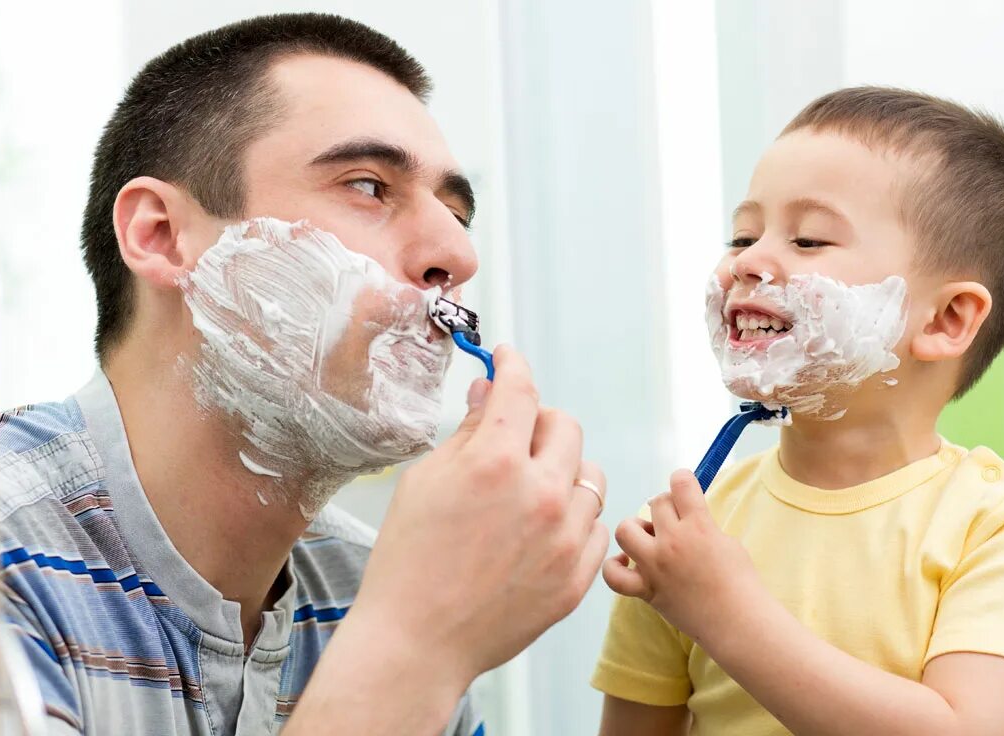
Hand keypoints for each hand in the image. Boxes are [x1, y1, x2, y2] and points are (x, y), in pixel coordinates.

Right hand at [339, 344, 609, 685]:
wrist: (417, 643)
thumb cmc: (408, 562)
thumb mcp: (424, 482)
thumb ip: (465, 433)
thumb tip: (487, 393)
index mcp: (494, 462)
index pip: (520, 389)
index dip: (513, 365)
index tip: (508, 359)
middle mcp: (540, 493)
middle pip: (566, 426)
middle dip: (539, 422)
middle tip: (515, 437)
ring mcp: (565, 538)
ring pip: (589, 476)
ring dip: (562, 473)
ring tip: (528, 493)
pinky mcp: (578, 577)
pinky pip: (595, 527)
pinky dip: (574, 520)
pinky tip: (542, 531)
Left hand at [603, 469, 756, 645]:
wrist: (738, 622)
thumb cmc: (740, 582)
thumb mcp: (727, 541)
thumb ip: (702, 524)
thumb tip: (683, 514)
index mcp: (699, 526)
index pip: (680, 483)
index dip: (682, 481)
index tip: (685, 489)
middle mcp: (673, 542)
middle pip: (655, 503)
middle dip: (666, 508)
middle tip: (676, 522)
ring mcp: (656, 567)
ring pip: (625, 529)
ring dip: (636, 529)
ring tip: (650, 540)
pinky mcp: (646, 590)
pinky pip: (614, 576)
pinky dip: (615, 567)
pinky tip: (628, 563)